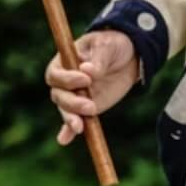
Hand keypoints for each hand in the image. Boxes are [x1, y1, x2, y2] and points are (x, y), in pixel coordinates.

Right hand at [45, 30, 138, 144]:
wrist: (129, 56)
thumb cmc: (113, 45)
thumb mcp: (108, 46)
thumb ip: (98, 60)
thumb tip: (87, 71)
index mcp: (65, 62)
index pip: (56, 74)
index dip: (67, 79)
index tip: (86, 79)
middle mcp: (67, 82)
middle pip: (59, 96)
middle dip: (72, 103)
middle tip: (90, 106)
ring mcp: (76, 96)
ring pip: (66, 110)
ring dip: (71, 119)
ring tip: (81, 127)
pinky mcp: (87, 108)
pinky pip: (74, 121)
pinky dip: (69, 132)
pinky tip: (64, 140)